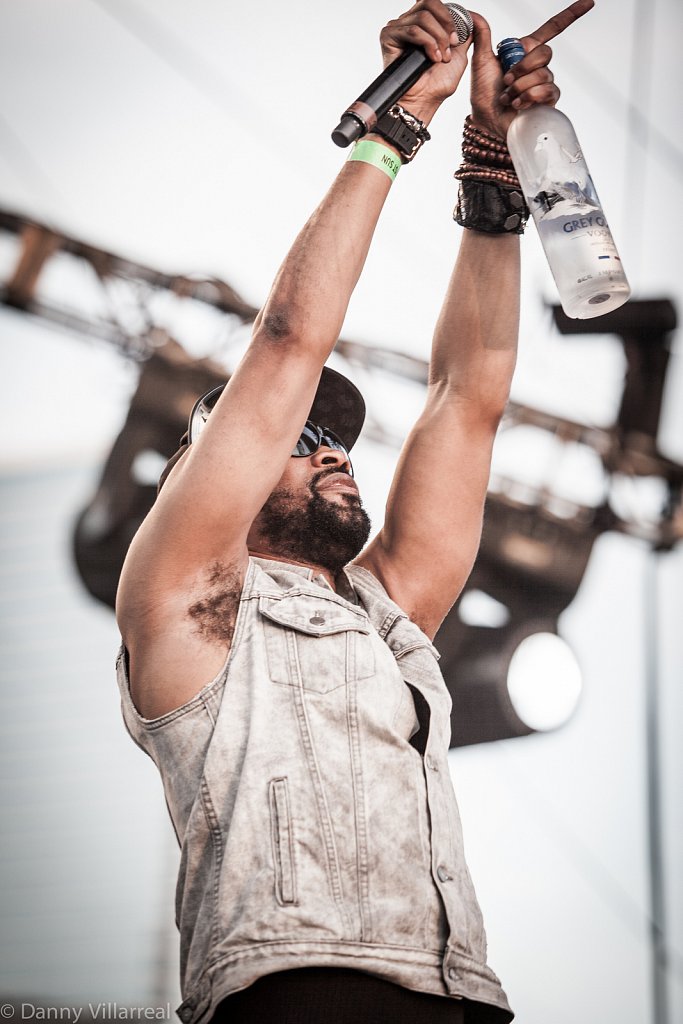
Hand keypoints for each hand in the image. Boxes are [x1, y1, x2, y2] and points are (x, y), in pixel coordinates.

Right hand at [379, 0, 473, 121]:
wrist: (424, 101)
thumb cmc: (436, 84)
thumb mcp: (458, 53)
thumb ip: (463, 34)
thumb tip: (470, 17)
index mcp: (422, 24)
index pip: (434, 3)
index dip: (448, 16)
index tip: (456, 39)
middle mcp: (408, 23)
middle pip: (428, 3)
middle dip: (445, 24)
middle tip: (450, 46)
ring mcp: (397, 29)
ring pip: (423, 17)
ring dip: (437, 38)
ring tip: (440, 58)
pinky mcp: (388, 37)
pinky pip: (413, 30)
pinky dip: (427, 43)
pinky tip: (431, 58)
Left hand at [469, 0, 593, 138]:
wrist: (486, 121)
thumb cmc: (484, 94)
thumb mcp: (481, 61)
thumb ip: (482, 36)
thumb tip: (476, 15)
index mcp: (525, 51)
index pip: (552, 29)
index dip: (570, 15)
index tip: (588, 2)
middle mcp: (537, 65)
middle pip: (546, 53)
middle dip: (523, 67)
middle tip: (506, 80)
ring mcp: (543, 83)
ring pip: (543, 75)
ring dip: (521, 86)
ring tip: (508, 97)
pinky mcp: (547, 100)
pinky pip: (548, 91)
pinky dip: (529, 96)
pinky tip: (518, 104)